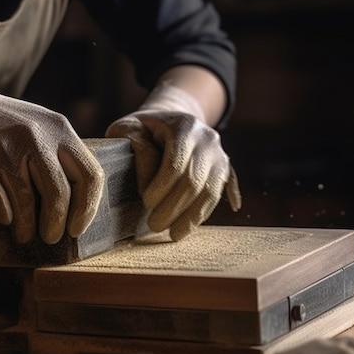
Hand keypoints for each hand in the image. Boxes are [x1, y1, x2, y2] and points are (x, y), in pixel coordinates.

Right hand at [0, 93, 103, 244]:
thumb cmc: (7, 126)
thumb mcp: (42, 128)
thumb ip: (61, 156)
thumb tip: (76, 207)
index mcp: (60, 129)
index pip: (91, 174)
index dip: (88, 208)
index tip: (78, 228)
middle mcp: (37, 136)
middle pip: (59, 193)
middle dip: (57, 224)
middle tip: (52, 237)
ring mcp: (9, 148)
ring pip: (27, 201)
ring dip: (27, 227)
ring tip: (26, 235)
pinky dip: (4, 216)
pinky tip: (5, 219)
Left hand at [106, 110, 239, 240]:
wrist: (171, 119)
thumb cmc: (143, 127)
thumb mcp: (129, 127)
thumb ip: (136, 147)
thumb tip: (146, 185)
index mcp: (184, 126)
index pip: (176, 163)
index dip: (162, 187)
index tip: (145, 203)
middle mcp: (207, 139)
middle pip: (195, 180)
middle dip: (174, 207)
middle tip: (153, 225)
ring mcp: (219, 155)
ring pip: (210, 192)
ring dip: (191, 217)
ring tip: (172, 234)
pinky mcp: (224, 169)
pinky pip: (217, 196)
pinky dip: (202, 214)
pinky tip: (188, 228)